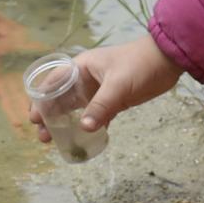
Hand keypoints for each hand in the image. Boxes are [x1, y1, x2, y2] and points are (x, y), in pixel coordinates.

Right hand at [29, 37, 183, 140]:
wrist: (168, 61)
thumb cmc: (140, 64)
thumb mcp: (118, 85)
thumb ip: (102, 105)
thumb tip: (84, 128)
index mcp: (82, 67)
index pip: (54, 83)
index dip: (42, 100)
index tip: (35, 118)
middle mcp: (86, 79)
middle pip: (61, 99)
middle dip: (50, 117)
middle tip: (43, 137)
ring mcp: (99, 90)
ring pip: (77, 109)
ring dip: (66, 124)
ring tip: (55, 142)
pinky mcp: (113, 100)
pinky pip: (95, 115)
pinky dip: (88, 126)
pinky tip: (84, 140)